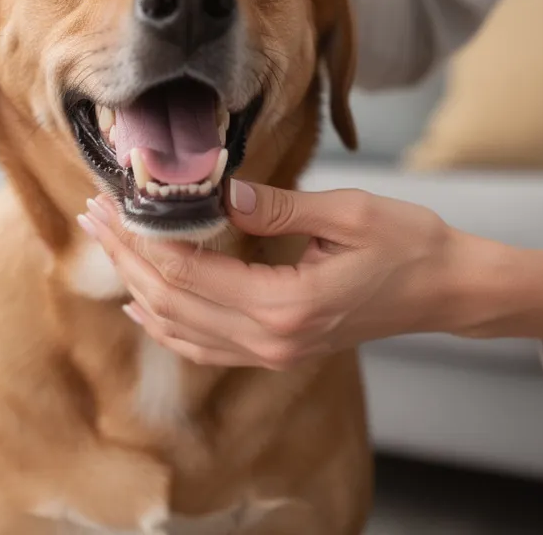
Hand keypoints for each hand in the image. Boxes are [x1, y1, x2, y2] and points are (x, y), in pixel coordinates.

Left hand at [78, 179, 542, 369]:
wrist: (448, 290)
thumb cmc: (409, 245)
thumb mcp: (348, 212)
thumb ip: (280, 205)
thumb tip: (222, 191)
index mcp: (286, 305)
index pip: (186, 277)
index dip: (140, 242)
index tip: (109, 206)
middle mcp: (272, 339)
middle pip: (172, 303)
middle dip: (127, 258)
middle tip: (93, 216)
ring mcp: (275, 351)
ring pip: (182, 328)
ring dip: (138, 287)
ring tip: (107, 246)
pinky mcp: (280, 348)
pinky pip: (206, 345)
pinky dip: (166, 323)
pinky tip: (142, 304)